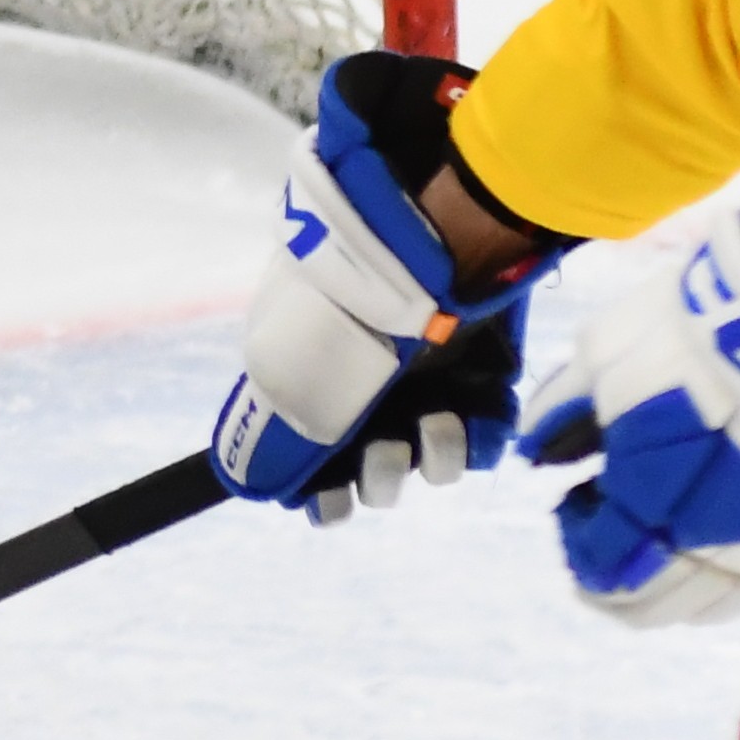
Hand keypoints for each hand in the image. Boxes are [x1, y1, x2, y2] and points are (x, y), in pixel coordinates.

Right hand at [211, 53, 549, 517]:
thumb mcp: (289, 349)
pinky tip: (466, 418)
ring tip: (434, 424)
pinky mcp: (488, 379)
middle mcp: (378, 390)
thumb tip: (251, 482)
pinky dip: (477, 441)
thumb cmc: (350, 287)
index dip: (323, 494)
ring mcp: (433, 386)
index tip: (329, 501)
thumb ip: (275, 418)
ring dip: (429, 459)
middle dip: (377, 477)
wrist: (432, 238)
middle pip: (377, 473)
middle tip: (384, 451)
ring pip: (433, 465)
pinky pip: (487, 442)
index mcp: (326, 383)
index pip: (320, 461)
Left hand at [514, 163, 739, 623]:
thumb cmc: (692, 333)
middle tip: (608, 555)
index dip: (580, 540)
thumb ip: (564, 414)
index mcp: (647, 509)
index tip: (577, 508)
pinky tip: (730, 564)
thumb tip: (539, 456)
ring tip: (666, 561)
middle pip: (654, 601)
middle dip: (618, 584)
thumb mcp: (604, 356)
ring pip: (717, 605)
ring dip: (679, 594)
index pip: (602, 561)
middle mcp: (712, 548)